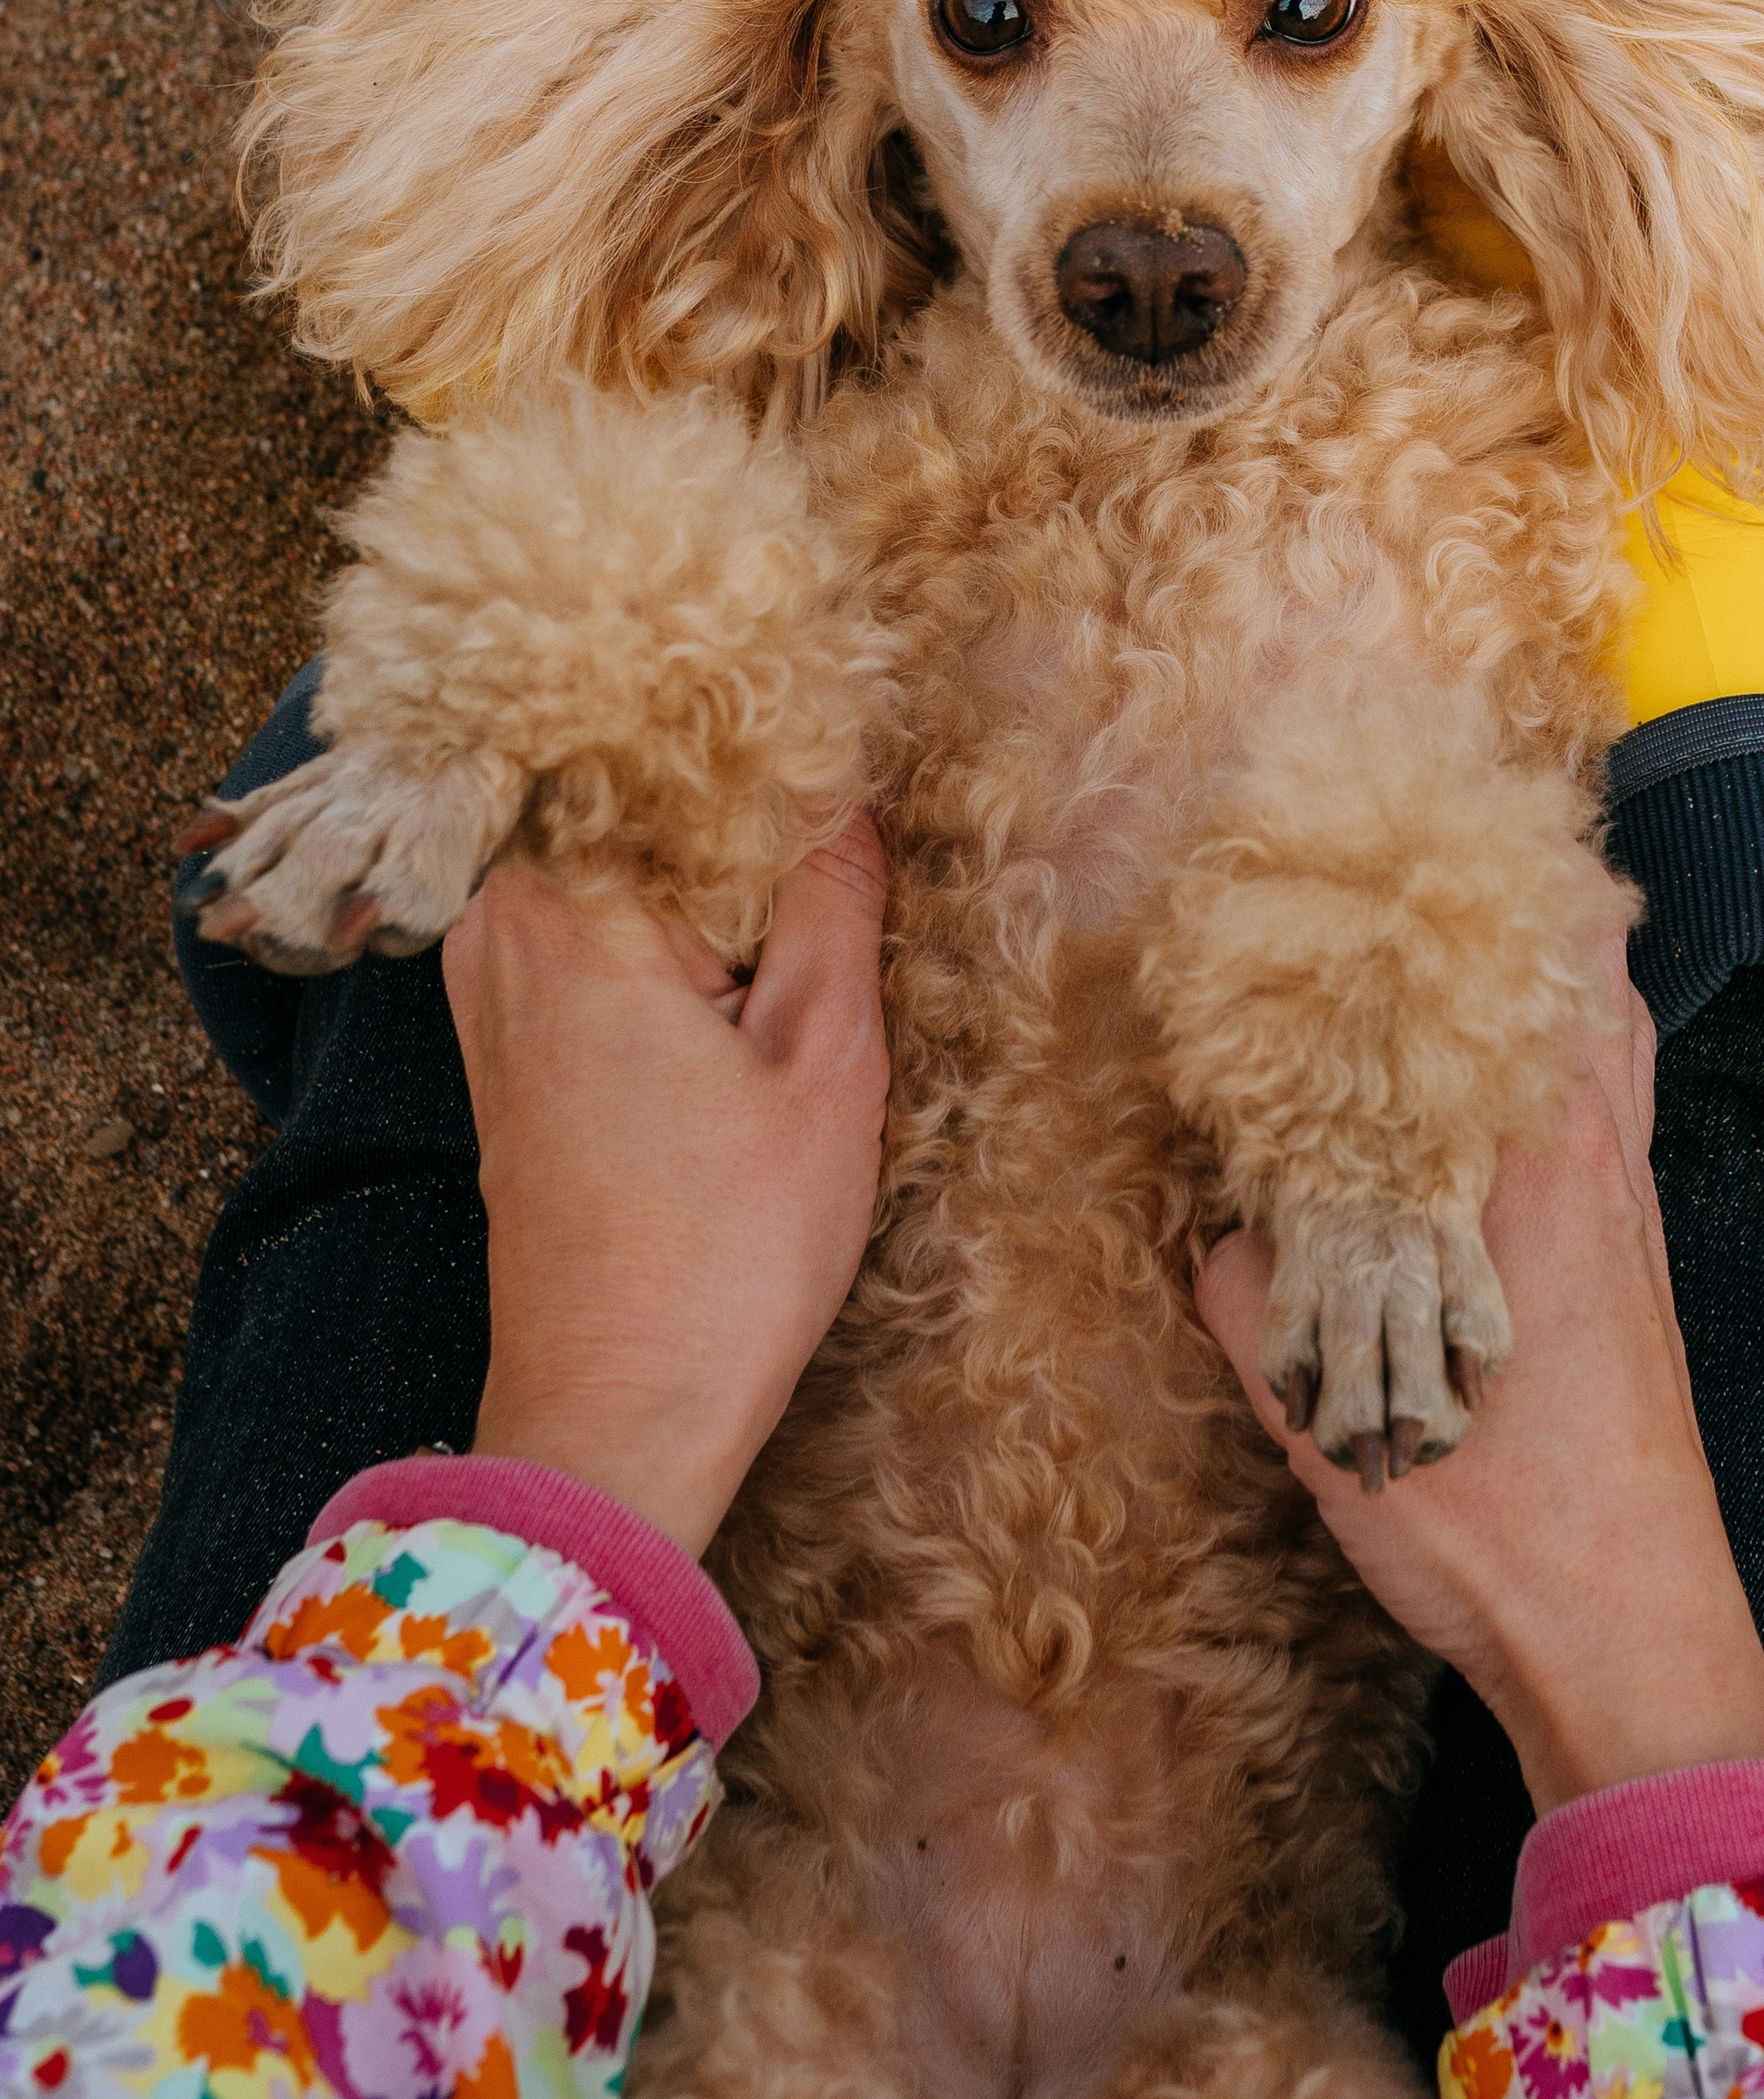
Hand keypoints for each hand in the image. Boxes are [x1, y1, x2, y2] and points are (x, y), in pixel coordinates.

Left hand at [447, 818, 888, 1556]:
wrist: (617, 1415)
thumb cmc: (726, 1252)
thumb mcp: (824, 1059)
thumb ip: (834, 897)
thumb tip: (845, 787)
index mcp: (568, 904)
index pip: (682, 766)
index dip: (781, 761)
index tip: (863, 761)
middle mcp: (500, 926)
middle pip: (641, 811)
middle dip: (746, 823)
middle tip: (849, 852)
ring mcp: (488, 989)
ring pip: (621, 875)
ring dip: (712, 888)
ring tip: (806, 925)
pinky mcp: (501, 1047)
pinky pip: (591, 937)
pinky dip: (669, 940)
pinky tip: (742, 987)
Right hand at [1196, 953, 1763, 1814]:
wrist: (1630, 1647)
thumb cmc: (1496, 1526)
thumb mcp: (1326, 1410)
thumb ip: (1259, 1299)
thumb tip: (1229, 1232)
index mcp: (1542, 1174)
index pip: (1546, 980)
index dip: (1507, 894)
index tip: (1449, 829)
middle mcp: (1605, 1178)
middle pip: (1601, 999)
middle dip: (1541, 925)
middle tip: (1460, 874)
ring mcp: (1637, 1233)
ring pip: (1613, 1067)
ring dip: (1558, 1005)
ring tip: (1481, 959)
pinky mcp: (1641, 1293)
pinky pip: (1611, 1138)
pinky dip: (1569, 1088)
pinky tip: (1501, 1112)